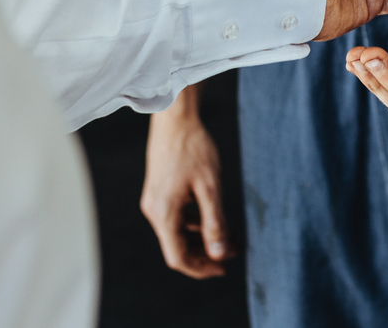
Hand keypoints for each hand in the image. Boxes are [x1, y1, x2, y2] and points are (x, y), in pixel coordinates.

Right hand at [139, 92, 230, 278]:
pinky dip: (195, 223)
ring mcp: (154, 201)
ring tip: (230, 235)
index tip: (224, 269)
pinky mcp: (159, 192)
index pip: (178, 257)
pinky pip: (176, 217)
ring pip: (178, 233)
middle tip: (233, 251)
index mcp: (163, 214)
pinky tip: (214, 217)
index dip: (201, 268)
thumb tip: (219, 254)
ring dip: (203, 237)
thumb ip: (214, 223)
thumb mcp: (211, 188)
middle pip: (177, 247)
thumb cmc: (194, 149)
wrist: (176, 119)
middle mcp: (154, 211)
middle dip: (206, 253)